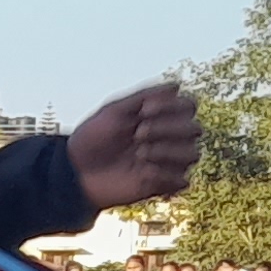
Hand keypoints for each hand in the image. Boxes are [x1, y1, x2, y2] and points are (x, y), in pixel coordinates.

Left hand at [67, 83, 201, 207]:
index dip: (172, 107)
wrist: (75, 173)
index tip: (143, 111)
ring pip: (192, 154)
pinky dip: (164, 176)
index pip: (189, 106)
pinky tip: (142, 173)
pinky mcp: (162, 185)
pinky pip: (181, 180)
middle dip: (168, 129)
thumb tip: (177, 85)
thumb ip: (145, 95)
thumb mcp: (113, 111)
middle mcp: (168, 139)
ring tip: (140, 155)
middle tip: (138, 135)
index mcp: (159, 117)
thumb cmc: (92, 139)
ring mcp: (167, 162)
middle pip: (195, 129)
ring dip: (167, 152)